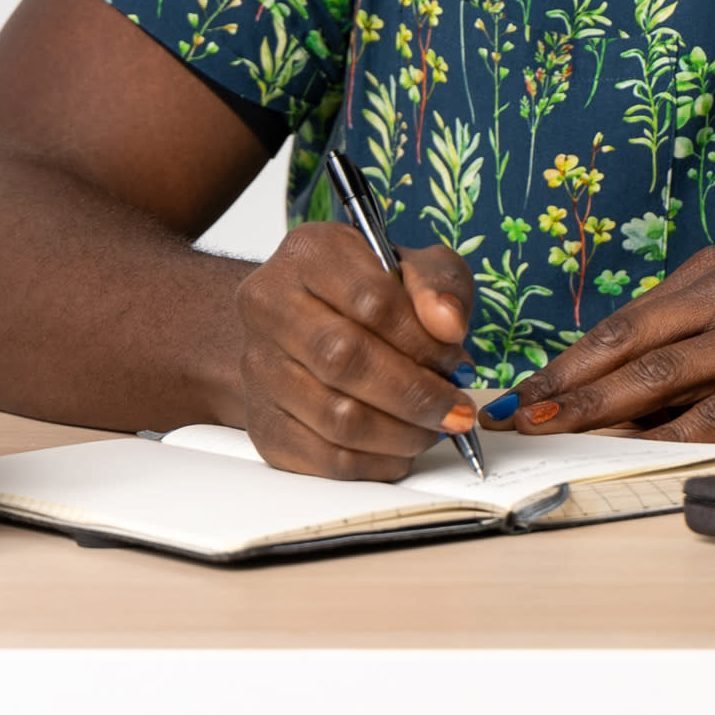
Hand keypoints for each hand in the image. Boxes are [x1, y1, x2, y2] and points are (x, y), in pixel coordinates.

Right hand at [233, 223, 479, 479]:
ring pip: (336, 418)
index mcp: (309, 252)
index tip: (457, 362)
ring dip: (402, 433)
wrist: (300, 324)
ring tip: (434, 427)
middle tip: (457, 409)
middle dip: (416, 394)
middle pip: (346, 361)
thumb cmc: (364, 292)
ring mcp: (258, 368)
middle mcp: (269, 306)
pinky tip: (401, 448)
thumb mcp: (412, 266)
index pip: (371, 301)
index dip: (424, 341)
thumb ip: (439, 284)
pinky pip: (325, 459)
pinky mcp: (262, 424)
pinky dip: (377, 462)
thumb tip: (449, 324)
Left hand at [497, 243, 714, 441]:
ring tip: (562, 432)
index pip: (626, 319)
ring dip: (603, 411)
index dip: (571, 357)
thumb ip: (701, 319)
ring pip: (662, 380)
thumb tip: (628, 374)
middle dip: (568, 384)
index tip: (528, 385)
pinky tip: (638, 450)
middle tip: (521, 411)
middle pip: (630, 346)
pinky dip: (672, 435)